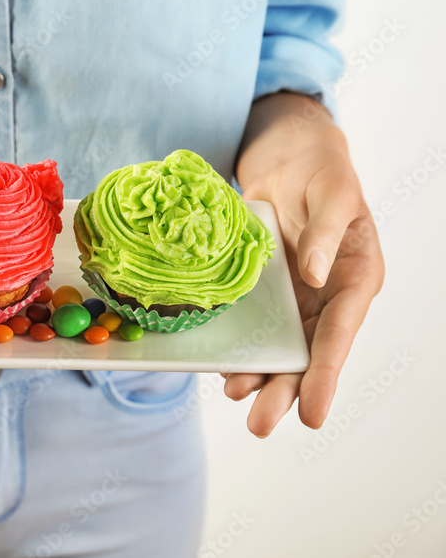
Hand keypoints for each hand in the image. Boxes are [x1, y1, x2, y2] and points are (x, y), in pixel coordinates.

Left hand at [223, 93, 383, 436]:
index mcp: (357, 278)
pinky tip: (224, 367)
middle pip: (308, 353)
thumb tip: (319, 276)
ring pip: (281, 347)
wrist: (289, 156)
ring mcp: (297, 295)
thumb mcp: (332, 195)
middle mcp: (327, 296)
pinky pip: (257, 325)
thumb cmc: (322, 171)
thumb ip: (327, 234)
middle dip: (285, 391)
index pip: (341, 333)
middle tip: (260, 425)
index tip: (314, 414)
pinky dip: (242, 346)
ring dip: (261, 376)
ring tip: (236, 398)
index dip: (327, 374)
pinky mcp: (268, 288)